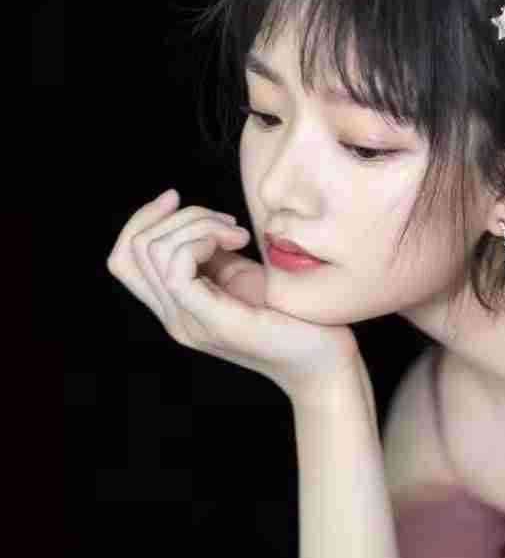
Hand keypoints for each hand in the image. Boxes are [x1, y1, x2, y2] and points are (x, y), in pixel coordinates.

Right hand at [107, 189, 363, 399]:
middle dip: (179, 216)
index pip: (124, 258)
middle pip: (133, 249)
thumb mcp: (244, 276)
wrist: (326, 360)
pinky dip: (203, 239)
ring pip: (153, 251)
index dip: (143, 218)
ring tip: (239, 234)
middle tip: (229, 224)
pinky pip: (176, 268)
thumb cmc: (296, 316)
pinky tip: (238, 243)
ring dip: (196, 224)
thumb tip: (197, 221)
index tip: (179, 198)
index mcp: (178, 308)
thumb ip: (213, 256)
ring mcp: (190, 324)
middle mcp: (175, 319)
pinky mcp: (213, 322)